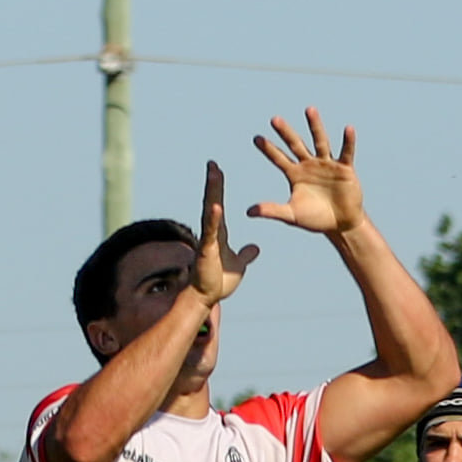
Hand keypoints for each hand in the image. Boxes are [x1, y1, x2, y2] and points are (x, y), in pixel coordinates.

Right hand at [191, 160, 259, 305]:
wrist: (206, 297)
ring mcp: (208, 240)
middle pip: (212, 202)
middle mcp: (211, 232)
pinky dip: (214, 219)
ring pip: (210, 211)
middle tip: (212, 163)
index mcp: (219, 233)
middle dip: (213, 182)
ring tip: (213, 174)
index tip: (217, 170)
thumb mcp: (238, 266)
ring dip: (212, 193)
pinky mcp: (207, 250)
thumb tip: (255, 248)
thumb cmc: (218, 282)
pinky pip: (211, 232)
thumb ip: (245, 255)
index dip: (218, 187)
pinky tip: (216, 206)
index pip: (218, 204)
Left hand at [248, 107, 363, 236]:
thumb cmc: (315, 219)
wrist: (341, 224)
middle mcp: (309, 164)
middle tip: (274, 119)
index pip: (278, 158)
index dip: (268, 149)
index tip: (256, 138)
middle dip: (285, 133)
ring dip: (315, 126)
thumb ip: (272, 210)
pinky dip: (348, 141)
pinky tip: (348, 129)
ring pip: (320, 141)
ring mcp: (327, 164)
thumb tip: (248, 212)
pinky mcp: (345, 168)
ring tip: (309, 110)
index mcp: (295, 174)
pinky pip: (346, 152)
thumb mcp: (292, 215)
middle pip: (295, 144)